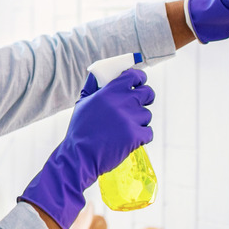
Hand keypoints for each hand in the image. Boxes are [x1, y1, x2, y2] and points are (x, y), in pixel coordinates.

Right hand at [19, 69, 154, 228]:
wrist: (79, 156)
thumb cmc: (80, 130)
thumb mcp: (83, 103)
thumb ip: (93, 86)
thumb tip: (98, 72)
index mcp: (109, 92)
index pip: (133, 76)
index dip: (139, 79)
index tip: (139, 84)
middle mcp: (121, 102)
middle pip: (147, 93)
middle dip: (146, 98)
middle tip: (138, 106)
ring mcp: (129, 119)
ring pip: (147, 115)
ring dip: (140, 122)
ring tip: (125, 129)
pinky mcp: (135, 136)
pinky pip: (149, 132)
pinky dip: (142, 137)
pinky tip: (130, 140)